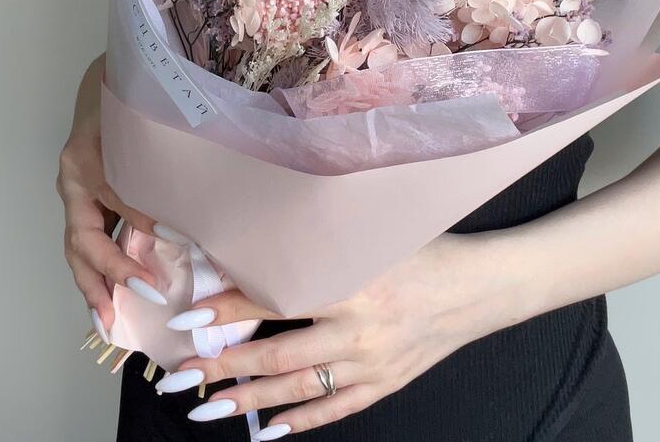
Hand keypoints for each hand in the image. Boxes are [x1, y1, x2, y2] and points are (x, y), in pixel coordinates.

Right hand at [57, 55, 162, 338]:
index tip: (152, 283)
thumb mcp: (138, 137)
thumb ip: (147, 184)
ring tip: (108, 318)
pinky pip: (95, 229)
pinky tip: (118, 282)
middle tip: (115, 321)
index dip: (122, 261)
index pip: (99, 229)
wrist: (121, 64)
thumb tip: (164, 233)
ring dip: (95, 280)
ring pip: (82, 242)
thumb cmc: (131, 96)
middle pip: (79, 245)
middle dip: (97, 284)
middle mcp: (75, 182)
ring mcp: (81, 185)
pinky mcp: (94, 186)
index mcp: (81, 169)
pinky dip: (105, 258)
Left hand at [156, 233, 512, 435]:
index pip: (276, 299)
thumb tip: (268, 243)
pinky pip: (335, 408)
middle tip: (182, 376)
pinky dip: (301, 422)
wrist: (477, 288)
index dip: (229, 309)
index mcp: (352, 284)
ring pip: (299, 388)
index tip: (189, 318)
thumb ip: (324, 243)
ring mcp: (371, 363)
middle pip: (278, 354)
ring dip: (250, 400)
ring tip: (209, 407)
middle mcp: (358, 329)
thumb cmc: (425, 250)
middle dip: (224, 366)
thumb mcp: (374, 236)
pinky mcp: (385, 385)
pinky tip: (269, 431)